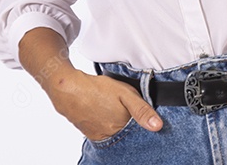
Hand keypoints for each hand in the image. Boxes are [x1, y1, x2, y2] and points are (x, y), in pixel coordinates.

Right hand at [47, 69, 162, 139]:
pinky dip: (108, 125)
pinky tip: (106, 113)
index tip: (143, 116)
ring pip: (116, 134)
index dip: (142, 123)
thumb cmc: (97, 89)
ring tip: (114, 109)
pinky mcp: (90, 133)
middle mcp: (110, 135)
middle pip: (127, 134)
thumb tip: (157, 126)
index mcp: (121, 127)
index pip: (139, 132)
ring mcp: (99, 136)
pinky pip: (104, 133)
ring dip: (119, 125)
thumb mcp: (125, 94)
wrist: (68, 89)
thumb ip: (142, 110)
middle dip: (131, 124)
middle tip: (124, 108)